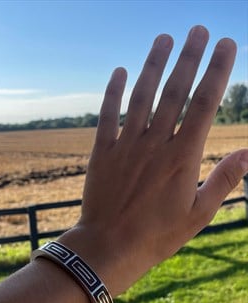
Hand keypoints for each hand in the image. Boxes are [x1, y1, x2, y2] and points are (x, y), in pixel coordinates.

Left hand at [59, 25, 247, 296]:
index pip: (205, 103)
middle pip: (175, 91)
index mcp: (182, 157)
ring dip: (153, 64)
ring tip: (164, 39)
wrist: (110, 247)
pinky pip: (108, 115)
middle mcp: (155, 143)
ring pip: (142, 96)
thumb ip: (223, 180)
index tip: (226, 45)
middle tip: (198, 29)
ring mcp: (126, 145)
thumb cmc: (157, 235)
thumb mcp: (199, 213)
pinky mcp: (102, 152)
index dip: (218, 71)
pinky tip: (120, 70)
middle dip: (189, 57)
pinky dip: (113, 91)